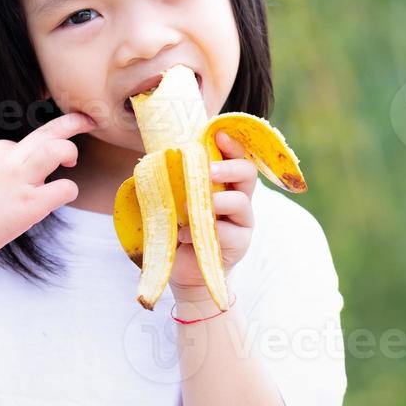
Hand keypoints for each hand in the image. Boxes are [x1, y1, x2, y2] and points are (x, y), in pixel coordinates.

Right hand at [0, 111, 93, 262]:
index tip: (27, 169)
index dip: (29, 155)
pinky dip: (69, 190)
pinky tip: (61, 196)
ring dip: (69, 150)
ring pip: (56, 150)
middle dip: (72, 123)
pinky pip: (64, 188)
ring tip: (72, 160)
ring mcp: (21, 180)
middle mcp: (8, 159)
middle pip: (47, 132)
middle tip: (86, 121)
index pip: (22, 143)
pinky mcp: (32, 203)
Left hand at [169, 131, 255, 300]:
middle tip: (209, 170)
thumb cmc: (178, 230)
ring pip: (241, 203)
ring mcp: (242, 222)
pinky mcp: (239, 244)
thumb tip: (158, 158)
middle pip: (247, 173)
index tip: (217, 134)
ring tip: (188, 208)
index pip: (235, 156)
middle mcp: (238, 198)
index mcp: (224, 183)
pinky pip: (229, 233)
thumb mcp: (173, 201)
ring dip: (216, 201)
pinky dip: (204, 232)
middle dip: (229, 167)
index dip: (230, 144)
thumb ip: (174, 181)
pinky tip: (183, 236)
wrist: (184, 270)